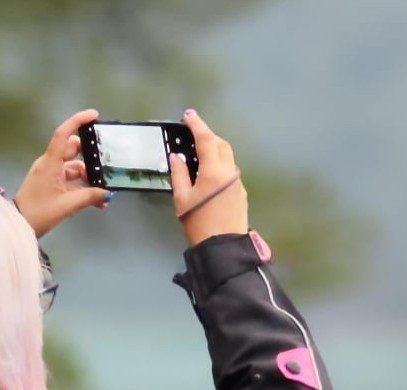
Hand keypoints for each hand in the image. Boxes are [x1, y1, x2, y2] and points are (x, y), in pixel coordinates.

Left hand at [15, 109, 110, 236]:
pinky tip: (95, 200)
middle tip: (105, 165)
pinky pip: (70, 181)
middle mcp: (49, 164)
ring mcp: (49, 174)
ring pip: (74, 168)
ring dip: (88, 178)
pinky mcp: (50, 184)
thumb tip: (108, 193)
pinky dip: (81, 188)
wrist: (18, 226)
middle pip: (72, 151)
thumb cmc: (39, 212)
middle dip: (90, 157)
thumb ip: (90, 197)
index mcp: (50, 163)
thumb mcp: (67, 205)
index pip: (63, 134)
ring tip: (103, 194)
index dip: (78, 121)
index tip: (94, 115)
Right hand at [170, 110, 247, 245]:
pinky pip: (229, 170)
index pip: (206, 139)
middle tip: (192, 134)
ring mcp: (238, 181)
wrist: (222, 246)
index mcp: (214, 171)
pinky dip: (219, 164)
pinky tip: (208, 174)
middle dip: (207, 136)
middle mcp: (229, 171)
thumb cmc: (198, 223)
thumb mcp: (182, 199)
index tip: (188, 115)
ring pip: (227, 156)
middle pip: (220, 144)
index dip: (196, 125)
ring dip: (214, 149)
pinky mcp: (241, 192)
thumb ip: (179, 174)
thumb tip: (176, 157)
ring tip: (199, 153)